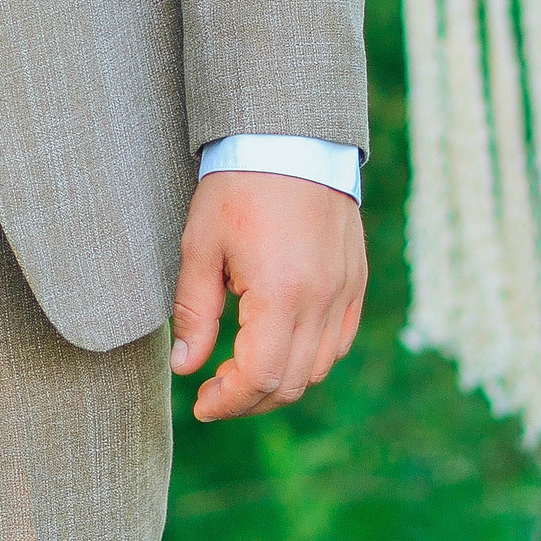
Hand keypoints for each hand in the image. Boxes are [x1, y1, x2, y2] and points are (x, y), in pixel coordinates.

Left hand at [170, 170, 367, 421]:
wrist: (288, 136)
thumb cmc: (237, 186)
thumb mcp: (201, 245)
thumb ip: (194, 311)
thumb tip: (186, 366)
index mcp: (282, 295)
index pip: (260, 377)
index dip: (228, 401)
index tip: (201, 404)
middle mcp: (323, 301)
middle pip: (292, 382)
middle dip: (250, 400)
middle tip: (214, 392)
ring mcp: (346, 292)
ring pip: (319, 367)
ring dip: (280, 382)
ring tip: (240, 372)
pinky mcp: (355, 280)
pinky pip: (339, 340)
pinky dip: (309, 357)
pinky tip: (278, 346)